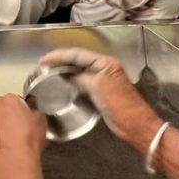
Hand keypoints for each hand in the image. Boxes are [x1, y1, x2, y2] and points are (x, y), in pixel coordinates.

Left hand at [0, 94, 46, 161]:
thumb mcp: (40, 119)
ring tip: (11, 134)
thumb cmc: (27, 138)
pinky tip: (2, 139)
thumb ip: (34, 109)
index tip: (26, 116)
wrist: (16, 155)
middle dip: (9, 113)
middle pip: (3, 106)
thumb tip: (33, 109)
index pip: (16, 99)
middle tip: (19, 125)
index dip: (22, 108)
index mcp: (10, 98)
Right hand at [38, 47, 162, 150]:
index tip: (44, 60)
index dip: (59, 56)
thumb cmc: (119, 104)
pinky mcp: (100, 91)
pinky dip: (71, 80)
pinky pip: (82, 81)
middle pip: (78, 59)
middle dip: (60, 60)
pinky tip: (62, 82)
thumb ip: (80, 77)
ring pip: (79, 70)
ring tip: (49, 71)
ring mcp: (102, 79)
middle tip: (44, 64)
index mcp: (105, 63)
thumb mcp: (97, 86)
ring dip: (64, 69)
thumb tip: (67, 75)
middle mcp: (104, 68)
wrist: (134, 124)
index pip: (78, 54)